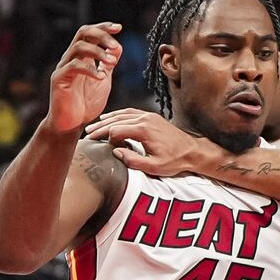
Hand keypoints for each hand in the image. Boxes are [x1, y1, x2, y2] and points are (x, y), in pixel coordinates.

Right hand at [45, 23, 122, 135]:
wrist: (71, 126)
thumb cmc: (85, 105)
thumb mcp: (102, 81)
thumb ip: (108, 65)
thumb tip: (118, 47)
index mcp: (81, 57)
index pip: (90, 33)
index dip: (103, 27)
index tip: (119, 28)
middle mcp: (70, 58)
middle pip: (82, 33)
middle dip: (101, 35)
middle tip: (115, 44)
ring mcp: (63, 68)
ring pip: (78, 47)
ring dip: (98, 52)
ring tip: (112, 63)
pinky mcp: (59, 79)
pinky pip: (73, 66)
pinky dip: (90, 69)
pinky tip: (101, 77)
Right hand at [85, 108, 213, 176]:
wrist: (192, 151)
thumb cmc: (174, 161)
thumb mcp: (154, 166)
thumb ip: (133, 160)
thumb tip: (115, 153)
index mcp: (144, 130)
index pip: (116, 130)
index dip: (105, 138)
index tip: (99, 146)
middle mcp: (145, 119)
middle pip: (116, 121)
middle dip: (100, 128)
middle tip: (88, 134)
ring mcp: (148, 116)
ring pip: (122, 114)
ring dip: (107, 120)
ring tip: (94, 126)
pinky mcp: (152, 117)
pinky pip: (131, 112)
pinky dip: (118, 115)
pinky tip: (110, 118)